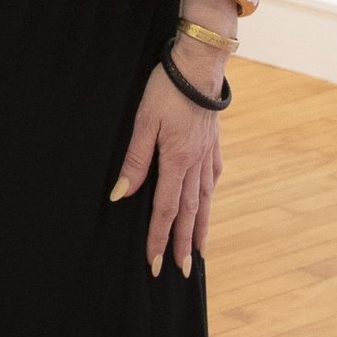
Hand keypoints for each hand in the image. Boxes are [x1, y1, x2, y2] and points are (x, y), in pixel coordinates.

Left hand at [112, 60, 222, 278]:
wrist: (199, 64)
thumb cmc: (167, 88)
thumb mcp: (143, 121)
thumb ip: (135, 159)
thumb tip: (123, 194)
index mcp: (176, 160)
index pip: (165, 209)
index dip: (159, 238)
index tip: (154, 263)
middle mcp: (194, 163)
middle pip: (188, 212)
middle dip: (182, 244)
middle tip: (182, 272)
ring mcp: (207, 154)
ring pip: (204, 199)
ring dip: (200, 227)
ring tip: (199, 251)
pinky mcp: (213, 142)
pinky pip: (212, 177)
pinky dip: (209, 195)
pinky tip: (208, 202)